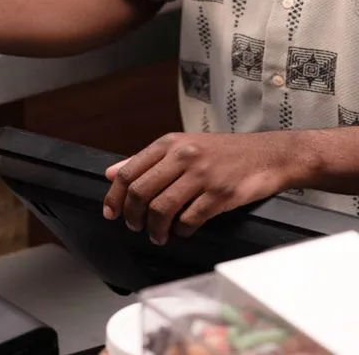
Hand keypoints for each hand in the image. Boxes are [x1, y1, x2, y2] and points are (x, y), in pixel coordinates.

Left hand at [102, 132, 295, 244]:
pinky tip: (182, 231)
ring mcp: (202, 175)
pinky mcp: (220, 194)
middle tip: (134, 227)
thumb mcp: (182, 146)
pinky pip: (189, 219)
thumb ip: (146, 160)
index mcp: (169, 144)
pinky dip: (181, 230)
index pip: (128, 172)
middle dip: (132, 216)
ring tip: (157, 235)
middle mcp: (183, 156)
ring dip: (154, 229)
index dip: (115, 197)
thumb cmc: (223, 152)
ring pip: (161, 208)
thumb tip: (111, 174)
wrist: (269, 155)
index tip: (111, 213)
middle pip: (140, 192)